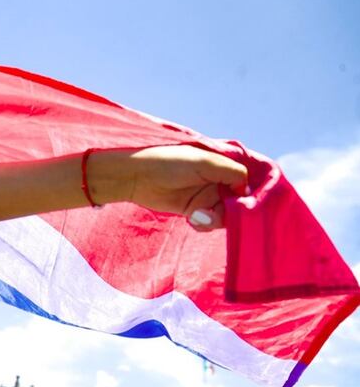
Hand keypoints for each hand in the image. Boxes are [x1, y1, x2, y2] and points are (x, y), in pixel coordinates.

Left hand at [93, 145, 247, 229]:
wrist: (137, 177)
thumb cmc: (169, 163)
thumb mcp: (205, 162)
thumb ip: (231, 172)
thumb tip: (247, 190)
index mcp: (223, 165)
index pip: (247, 181)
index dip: (249, 194)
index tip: (244, 204)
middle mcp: (217, 181)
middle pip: (238, 202)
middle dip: (233, 211)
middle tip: (219, 212)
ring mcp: (205, 196)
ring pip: (225, 215)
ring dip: (217, 219)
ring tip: (200, 214)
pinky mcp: (193, 210)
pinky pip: (209, 222)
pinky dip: (205, 224)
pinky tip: (193, 219)